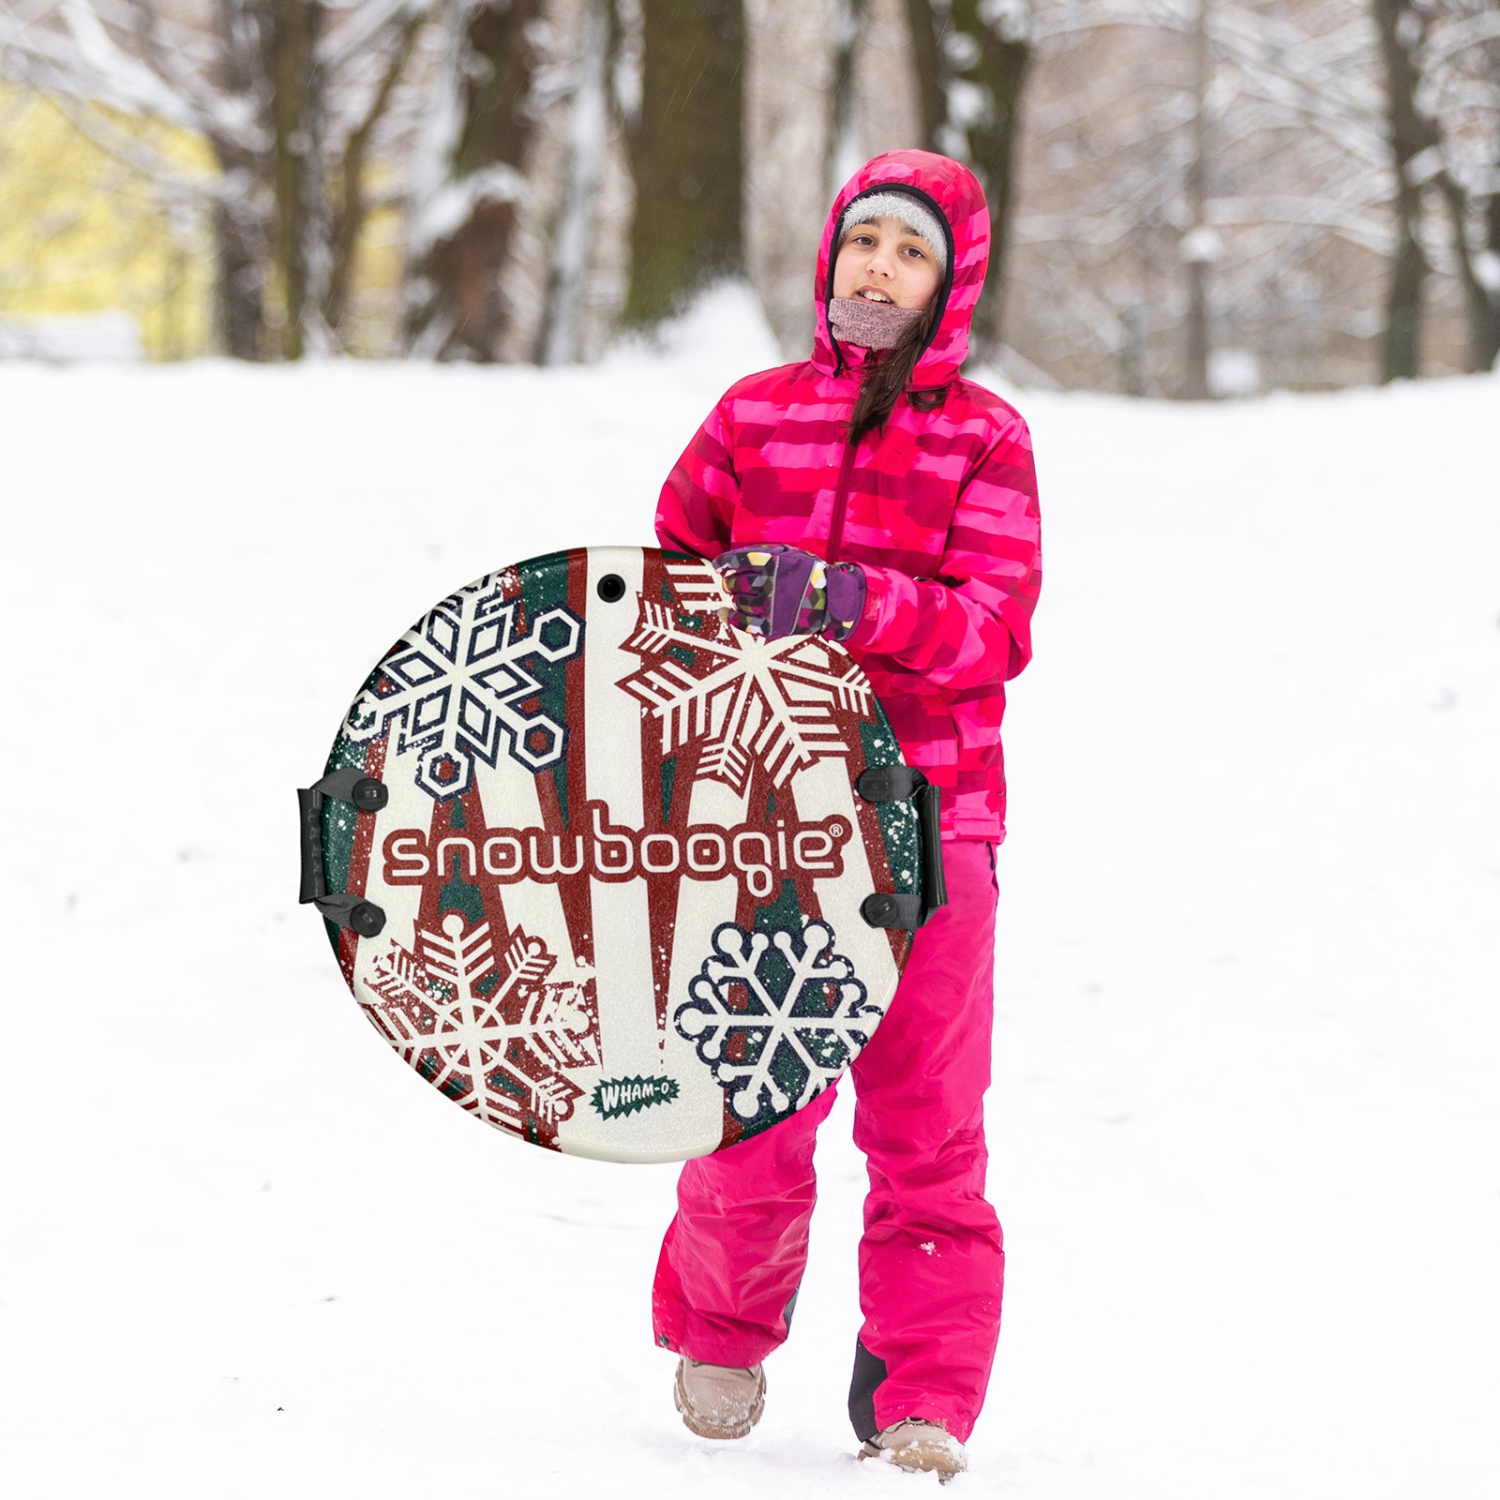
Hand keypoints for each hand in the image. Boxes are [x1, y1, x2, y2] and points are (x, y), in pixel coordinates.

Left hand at [712, 545, 866, 641]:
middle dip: (729, 583)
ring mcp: (770, 605)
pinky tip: (727, 614)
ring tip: (741, 598)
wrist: (832, 599)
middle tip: (732, 584)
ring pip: (738, 601)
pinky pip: (743, 622)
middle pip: (734, 582)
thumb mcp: (791, 553)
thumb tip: (732, 562)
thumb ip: (763, 553)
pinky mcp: (772, 624)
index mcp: (772, 563)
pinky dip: (732, 618)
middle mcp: (768, 583)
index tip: (718, 567)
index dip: (723, 563)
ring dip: (735, 599)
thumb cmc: (809, 573)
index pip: (737, 560)